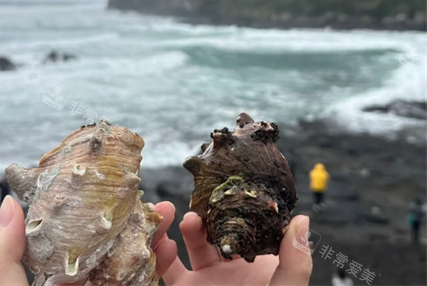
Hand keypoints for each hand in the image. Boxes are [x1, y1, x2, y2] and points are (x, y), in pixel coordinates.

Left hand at [0, 196, 175, 285]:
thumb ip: (3, 263)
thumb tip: (9, 205)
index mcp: (55, 279)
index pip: (71, 235)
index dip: (90, 207)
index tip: (109, 184)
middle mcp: (86, 283)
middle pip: (109, 242)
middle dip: (132, 216)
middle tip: (149, 198)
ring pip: (134, 257)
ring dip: (153, 234)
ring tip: (167, 214)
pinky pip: (149, 276)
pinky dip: (164, 261)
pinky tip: (172, 245)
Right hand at [154, 212, 312, 285]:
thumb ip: (294, 262)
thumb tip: (301, 219)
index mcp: (257, 259)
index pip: (246, 223)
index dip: (235, 204)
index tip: (228, 188)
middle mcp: (230, 263)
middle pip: (217, 227)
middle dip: (208, 210)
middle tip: (201, 201)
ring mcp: (207, 276)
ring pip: (190, 242)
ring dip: (184, 225)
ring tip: (184, 217)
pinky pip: (168, 268)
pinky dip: (162, 252)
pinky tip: (164, 243)